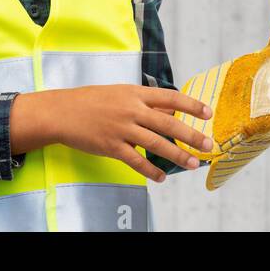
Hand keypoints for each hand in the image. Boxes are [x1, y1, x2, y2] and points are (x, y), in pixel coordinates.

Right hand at [46, 85, 214, 182]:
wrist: (61, 112)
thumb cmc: (91, 100)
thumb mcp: (120, 93)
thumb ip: (145, 103)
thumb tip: (171, 112)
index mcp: (136, 93)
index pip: (171, 98)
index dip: (192, 105)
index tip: (208, 113)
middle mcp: (132, 110)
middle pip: (168, 124)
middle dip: (191, 135)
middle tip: (208, 145)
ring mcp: (122, 129)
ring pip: (156, 144)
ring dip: (177, 155)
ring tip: (192, 164)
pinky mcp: (111, 147)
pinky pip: (136, 161)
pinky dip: (151, 170)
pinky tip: (162, 177)